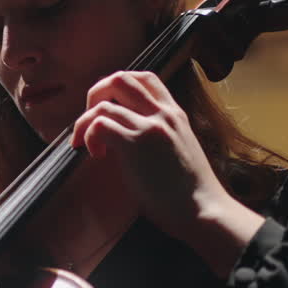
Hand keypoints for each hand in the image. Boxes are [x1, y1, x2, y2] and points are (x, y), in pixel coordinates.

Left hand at [70, 71, 263, 273]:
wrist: (203, 210)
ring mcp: (149, 127)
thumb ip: (158, 135)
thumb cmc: (190, 192)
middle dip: (96, 94)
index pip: (144, 78)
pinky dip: (89, 137)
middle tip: (89, 121)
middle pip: (120, 78)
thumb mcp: (179, 149)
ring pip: (103, 103)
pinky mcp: (136, 144)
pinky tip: (97, 155)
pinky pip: (99, 125)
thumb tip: (127, 137)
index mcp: (174, 114)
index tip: (110, 109)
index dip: (119, 88)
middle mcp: (163, 113)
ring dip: (85, 123)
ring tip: (87, 145)